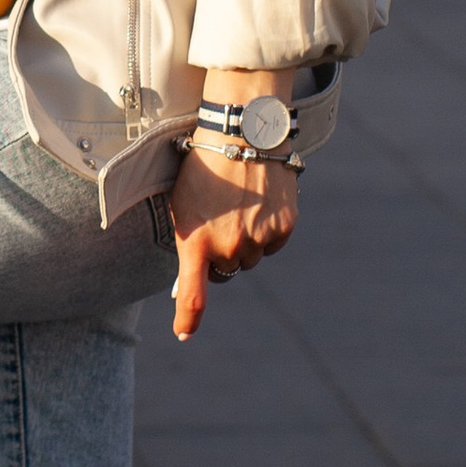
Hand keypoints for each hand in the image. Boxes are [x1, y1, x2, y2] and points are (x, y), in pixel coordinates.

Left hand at [168, 136, 298, 341]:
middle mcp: (229, 247)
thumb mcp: (182, 203)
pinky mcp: (283, 229)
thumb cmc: (204, 167)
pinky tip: (259, 203)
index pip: (193, 293)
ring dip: (245, 241)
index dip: (188, 317)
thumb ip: (188, 241)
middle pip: (227, 269)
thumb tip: (191, 280)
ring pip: (251, 258)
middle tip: (219, 218)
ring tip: (239, 204)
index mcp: (196, 241)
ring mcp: (258, 240)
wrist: (243, 134)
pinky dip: (266, 231)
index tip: (184, 332)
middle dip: (222, 252)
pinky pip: (272, 244)